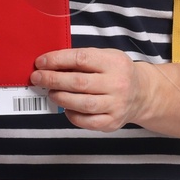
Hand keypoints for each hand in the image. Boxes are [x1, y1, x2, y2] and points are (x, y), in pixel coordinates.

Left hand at [29, 46, 152, 131]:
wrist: (142, 94)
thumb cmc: (116, 73)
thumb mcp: (105, 57)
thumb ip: (82, 60)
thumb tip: (49, 64)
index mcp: (114, 62)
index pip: (81, 59)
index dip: (57, 60)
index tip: (40, 62)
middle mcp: (118, 84)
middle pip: (79, 82)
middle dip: (53, 80)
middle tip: (37, 78)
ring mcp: (116, 105)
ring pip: (82, 103)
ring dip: (60, 98)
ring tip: (51, 93)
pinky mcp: (112, 122)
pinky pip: (86, 121)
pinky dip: (71, 115)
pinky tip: (66, 108)